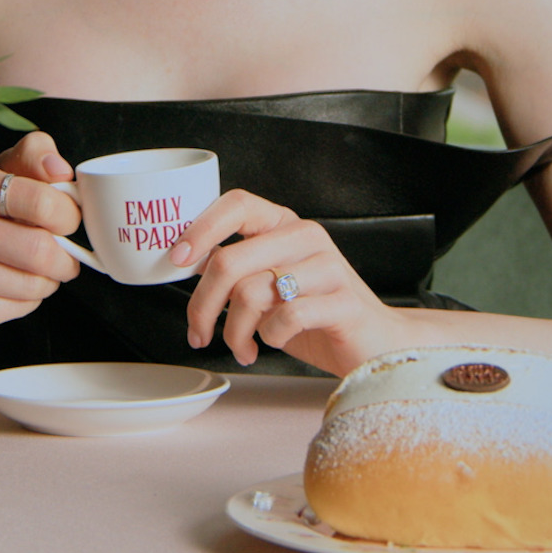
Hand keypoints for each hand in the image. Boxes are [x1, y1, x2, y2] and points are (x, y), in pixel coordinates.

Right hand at [0, 131, 82, 338]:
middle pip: (41, 250)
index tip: (66, 221)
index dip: (68, 215)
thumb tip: (58, 167)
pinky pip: (18, 309)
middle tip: (61, 256)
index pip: (42, 202)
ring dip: (47, 282)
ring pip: (33, 284)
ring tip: (31, 272)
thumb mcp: (5, 177)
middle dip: (64, 258)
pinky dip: (27, 302)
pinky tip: (8, 289)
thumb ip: (35, 158)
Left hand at [174, 189, 403, 377]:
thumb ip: (236, 269)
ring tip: (243, 348)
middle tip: (198, 333)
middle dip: (202, 305)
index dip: (200, 228)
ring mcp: (328, 267)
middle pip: (230, 261)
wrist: (375, 344)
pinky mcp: (343, 302)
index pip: (237, 204)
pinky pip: (285, 319)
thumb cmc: (314, 315)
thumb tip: (185, 264)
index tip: (176, 258)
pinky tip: (275, 343)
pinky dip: (270, 339)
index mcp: (285, 225)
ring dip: (235, 332)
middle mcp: (306, 237)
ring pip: (251, 294)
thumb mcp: (269, 285)